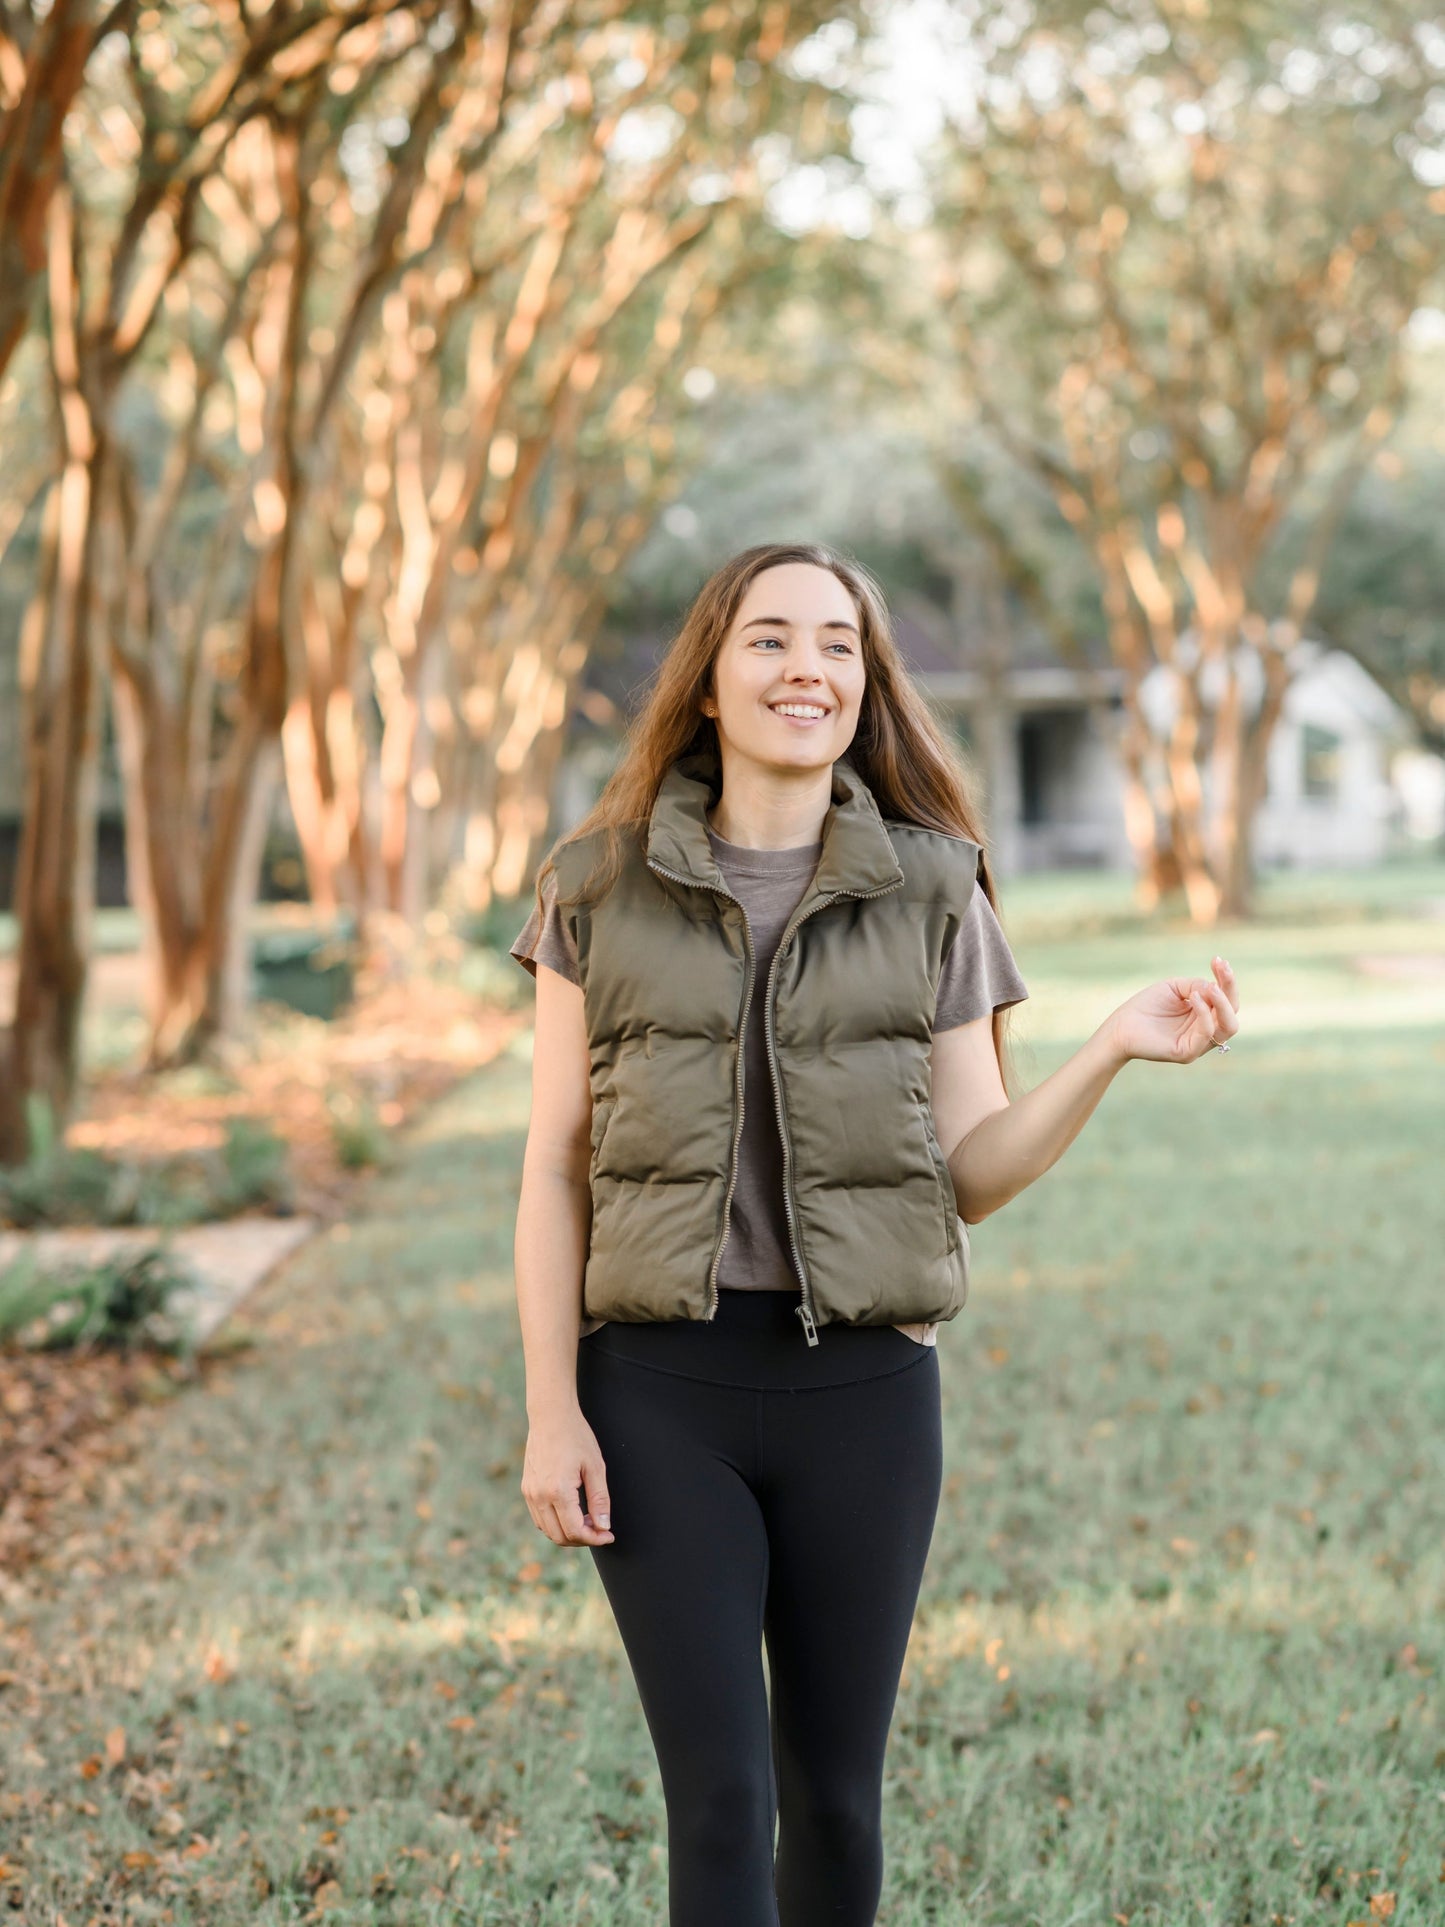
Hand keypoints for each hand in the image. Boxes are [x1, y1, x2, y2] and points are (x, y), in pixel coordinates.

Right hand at [521, 1409, 614, 1546]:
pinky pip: (539, 1518)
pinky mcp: (526, 1489)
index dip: (594, 1538)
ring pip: (547, 1531)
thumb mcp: (596, 1466)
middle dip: (582, 1539)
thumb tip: (603, 1527)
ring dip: (568, 1533)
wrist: (550, 1416)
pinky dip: (556, 1524)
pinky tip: (572, 1513)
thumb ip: (600, 1500)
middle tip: (600, 1529)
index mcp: (558, 1490)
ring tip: (587, 1519)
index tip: (608, 1535)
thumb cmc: (576, 1437)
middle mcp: (539, 1496)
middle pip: (560, 1536)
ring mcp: (530, 1493)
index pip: (575, 1531)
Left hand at [1107, 955, 1239, 1064]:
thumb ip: (1197, 985)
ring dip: (1222, 1002)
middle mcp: (1206, 1030)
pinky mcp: (1188, 1053)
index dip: (1227, 980)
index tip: (1218, 960)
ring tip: (1210, 987)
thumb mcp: (1175, 988)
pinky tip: (1193, 998)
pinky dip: (1204, 1014)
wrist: (1120, 1026)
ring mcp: (1198, 1043)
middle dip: (1229, 988)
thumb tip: (1216, 987)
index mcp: (1206, 1015)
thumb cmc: (1147, 1006)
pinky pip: (1206, 1034)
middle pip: (1232, 1011)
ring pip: (1228, 1026)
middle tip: (1221, 968)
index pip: (1227, 999)